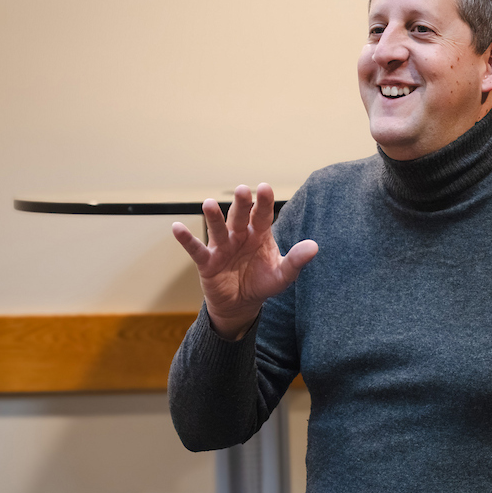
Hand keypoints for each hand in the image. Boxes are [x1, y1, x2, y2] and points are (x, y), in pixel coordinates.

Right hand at [172, 183, 317, 339]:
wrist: (242, 304)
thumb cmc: (262, 283)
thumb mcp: (282, 275)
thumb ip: (296, 261)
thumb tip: (314, 246)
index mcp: (259, 235)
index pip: (263, 215)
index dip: (264, 203)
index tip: (265, 188)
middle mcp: (240, 235)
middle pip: (240, 217)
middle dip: (241, 204)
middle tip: (242, 190)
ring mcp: (222, 247)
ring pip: (218, 228)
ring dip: (214, 217)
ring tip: (209, 203)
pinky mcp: (207, 262)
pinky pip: (196, 249)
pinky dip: (186, 239)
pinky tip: (176, 228)